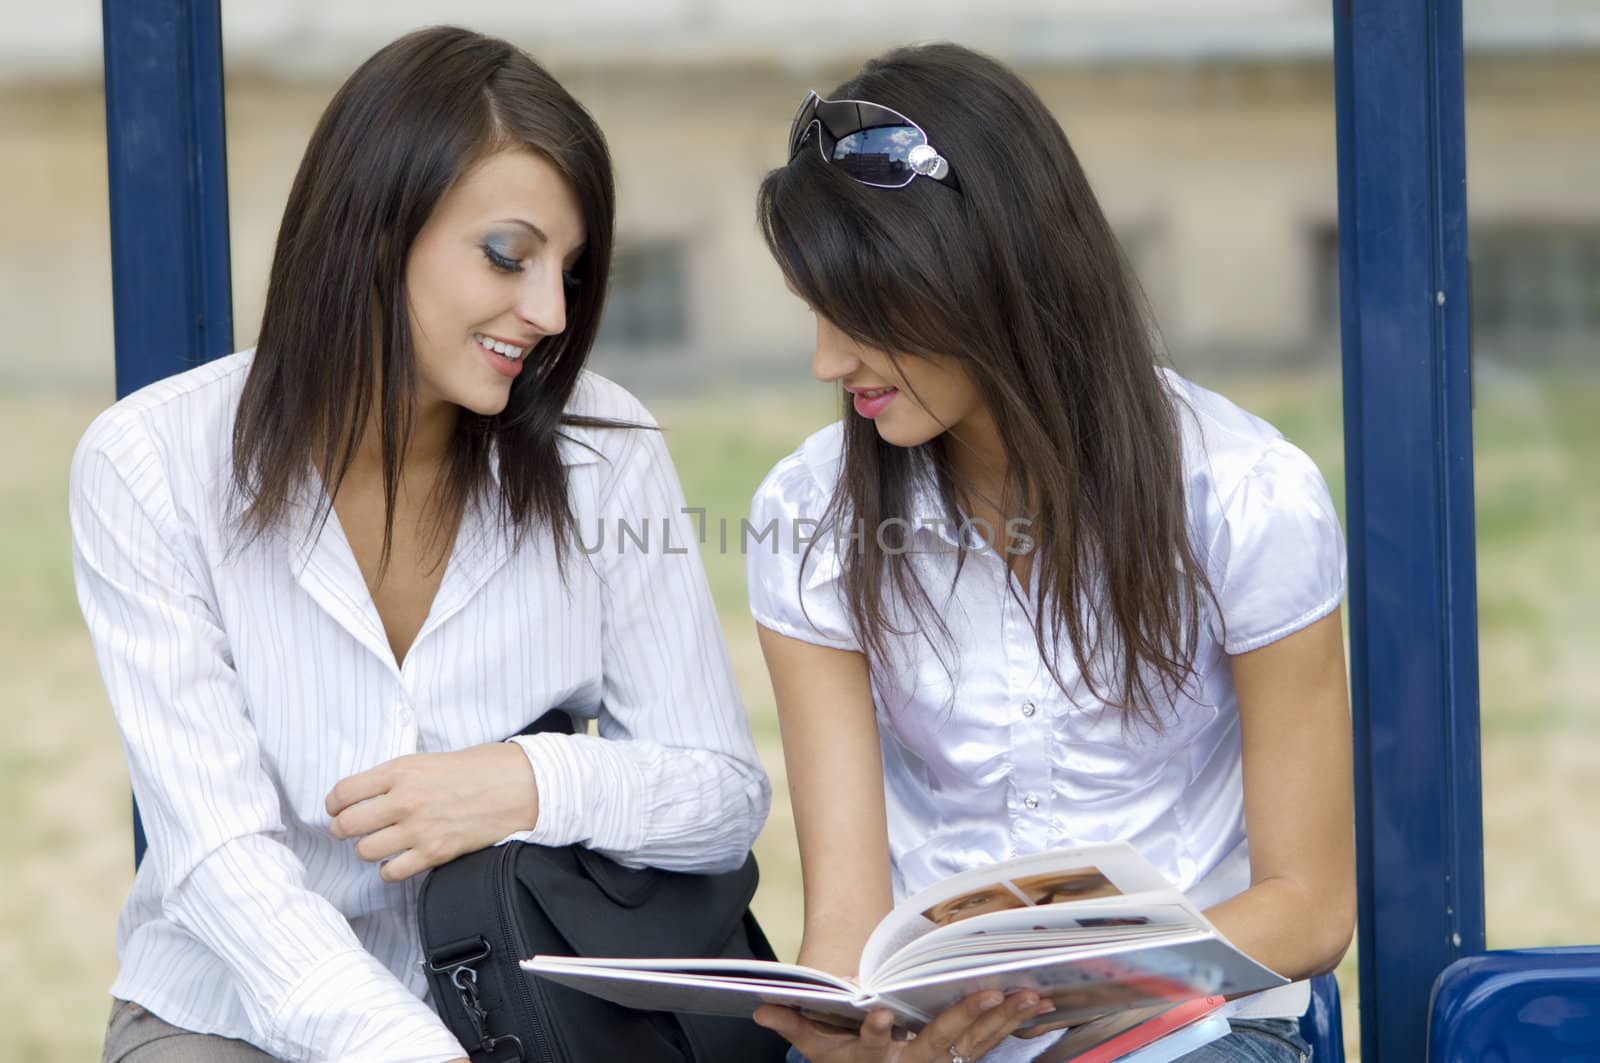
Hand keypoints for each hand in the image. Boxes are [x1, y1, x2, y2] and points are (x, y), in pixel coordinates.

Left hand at [326, 743, 538, 881]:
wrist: (519, 785)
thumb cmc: (480, 768)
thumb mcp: (430, 760)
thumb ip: (397, 777)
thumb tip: (367, 796)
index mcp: (401, 771)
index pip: (343, 793)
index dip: (334, 805)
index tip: (338, 809)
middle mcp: (404, 800)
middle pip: (346, 826)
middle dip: (343, 830)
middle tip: (350, 831)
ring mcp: (418, 829)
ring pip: (365, 851)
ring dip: (369, 850)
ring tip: (381, 844)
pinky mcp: (435, 853)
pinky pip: (391, 872)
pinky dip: (390, 869)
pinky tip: (400, 859)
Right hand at [753, 989, 1054, 1062]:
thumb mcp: (816, 1049)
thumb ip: (794, 1025)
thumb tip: (761, 1005)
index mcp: (872, 1061)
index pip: (872, 1046)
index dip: (876, 1031)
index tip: (879, 1011)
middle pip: (937, 1044)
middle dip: (963, 1018)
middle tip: (988, 994)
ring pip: (973, 1044)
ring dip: (1002, 1020)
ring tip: (1026, 996)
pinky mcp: (960, 1062)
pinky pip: (989, 1044)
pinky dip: (1011, 1025)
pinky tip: (1034, 1006)